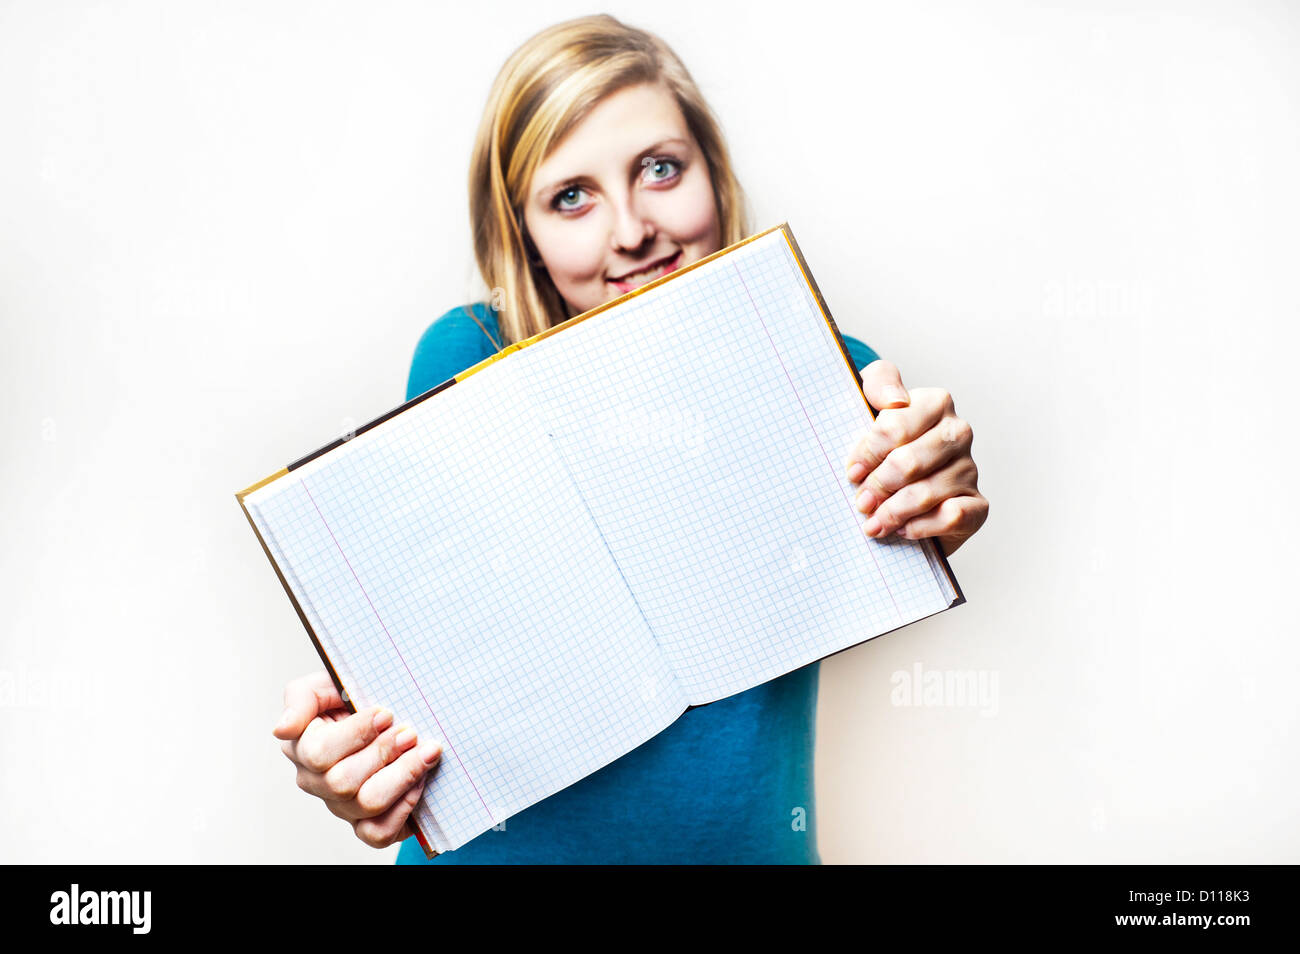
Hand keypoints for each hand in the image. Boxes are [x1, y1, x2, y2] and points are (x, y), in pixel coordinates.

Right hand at [272, 670, 442, 848]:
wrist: (390, 717)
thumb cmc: (353, 700)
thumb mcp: (325, 685)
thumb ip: (301, 697)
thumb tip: (283, 728)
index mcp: (302, 747)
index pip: (319, 753)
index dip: (357, 733)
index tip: (386, 713)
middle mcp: (317, 782)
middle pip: (343, 782)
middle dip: (384, 752)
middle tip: (409, 732)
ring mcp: (341, 806)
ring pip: (368, 804)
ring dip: (403, 775)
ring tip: (425, 751)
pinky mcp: (367, 824)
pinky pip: (380, 832)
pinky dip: (405, 807)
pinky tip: (420, 780)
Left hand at [843, 360, 987, 557]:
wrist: (900, 493)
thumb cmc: (883, 448)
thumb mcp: (871, 405)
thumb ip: (879, 383)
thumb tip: (895, 401)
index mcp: (934, 403)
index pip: (895, 424)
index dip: (869, 451)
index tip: (852, 471)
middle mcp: (958, 433)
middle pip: (909, 461)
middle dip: (879, 485)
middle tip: (861, 502)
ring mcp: (970, 469)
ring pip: (926, 492)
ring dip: (893, 512)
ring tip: (874, 522)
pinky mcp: (977, 505)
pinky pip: (952, 517)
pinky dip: (922, 526)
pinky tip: (904, 529)